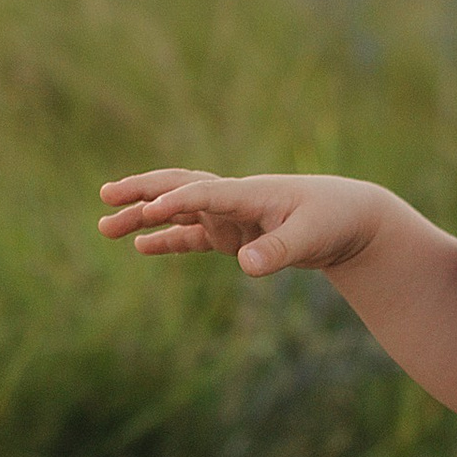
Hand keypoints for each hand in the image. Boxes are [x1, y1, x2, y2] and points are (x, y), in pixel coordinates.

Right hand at [96, 167, 387, 277]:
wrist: (351, 218)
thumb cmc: (333, 219)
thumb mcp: (311, 237)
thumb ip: (277, 251)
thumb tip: (246, 266)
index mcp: (250, 194)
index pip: (205, 193)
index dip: (176, 202)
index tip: (146, 212)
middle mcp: (234, 200)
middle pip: (179, 189)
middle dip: (142, 192)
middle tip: (105, 196)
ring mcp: (231, 217)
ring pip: (178, 212)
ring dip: (143, 217)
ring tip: (105, 227)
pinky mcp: (235, 235)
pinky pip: (193, 235)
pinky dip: (168, 239)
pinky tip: (142, 247)